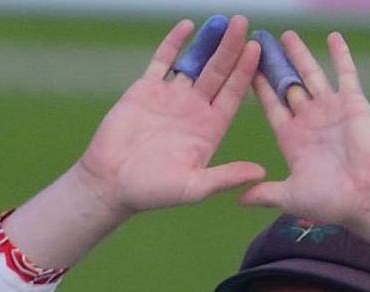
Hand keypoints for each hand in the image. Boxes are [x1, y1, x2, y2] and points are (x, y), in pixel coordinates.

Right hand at [67, 15, 266, 218]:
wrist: (109, 183)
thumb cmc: (150, 192)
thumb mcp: (193, 188)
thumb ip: (225, 177)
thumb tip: (261, 174)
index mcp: (209, 128)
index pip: (233, 93)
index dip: (245, 71)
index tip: (256, 48)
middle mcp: (194, 109)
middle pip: (218, 72)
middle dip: (231, 48)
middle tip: (243, 23)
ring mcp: (171, 97)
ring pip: (195, 62)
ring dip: (208, 42)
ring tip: (222, 21)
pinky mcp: (146, 90)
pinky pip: (163, 61)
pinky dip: (174, 43)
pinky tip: (187, 25)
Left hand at [240, 31, 369, 231]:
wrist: (367, 198)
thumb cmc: (331, 201)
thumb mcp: (290, 196)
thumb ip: (265, 193)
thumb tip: (237, 198)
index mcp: (291, 139)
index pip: (270, 106)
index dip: (258, 88)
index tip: (244, 69)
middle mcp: (309, 120)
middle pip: (287, 85)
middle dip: (274, 65)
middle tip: (260, 43)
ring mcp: (330, 110)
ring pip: (311, 75)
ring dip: (300, 55)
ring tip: (286, 35)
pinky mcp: (353, 104)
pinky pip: (346, 74)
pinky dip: (341, 55)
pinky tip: (333, 37)